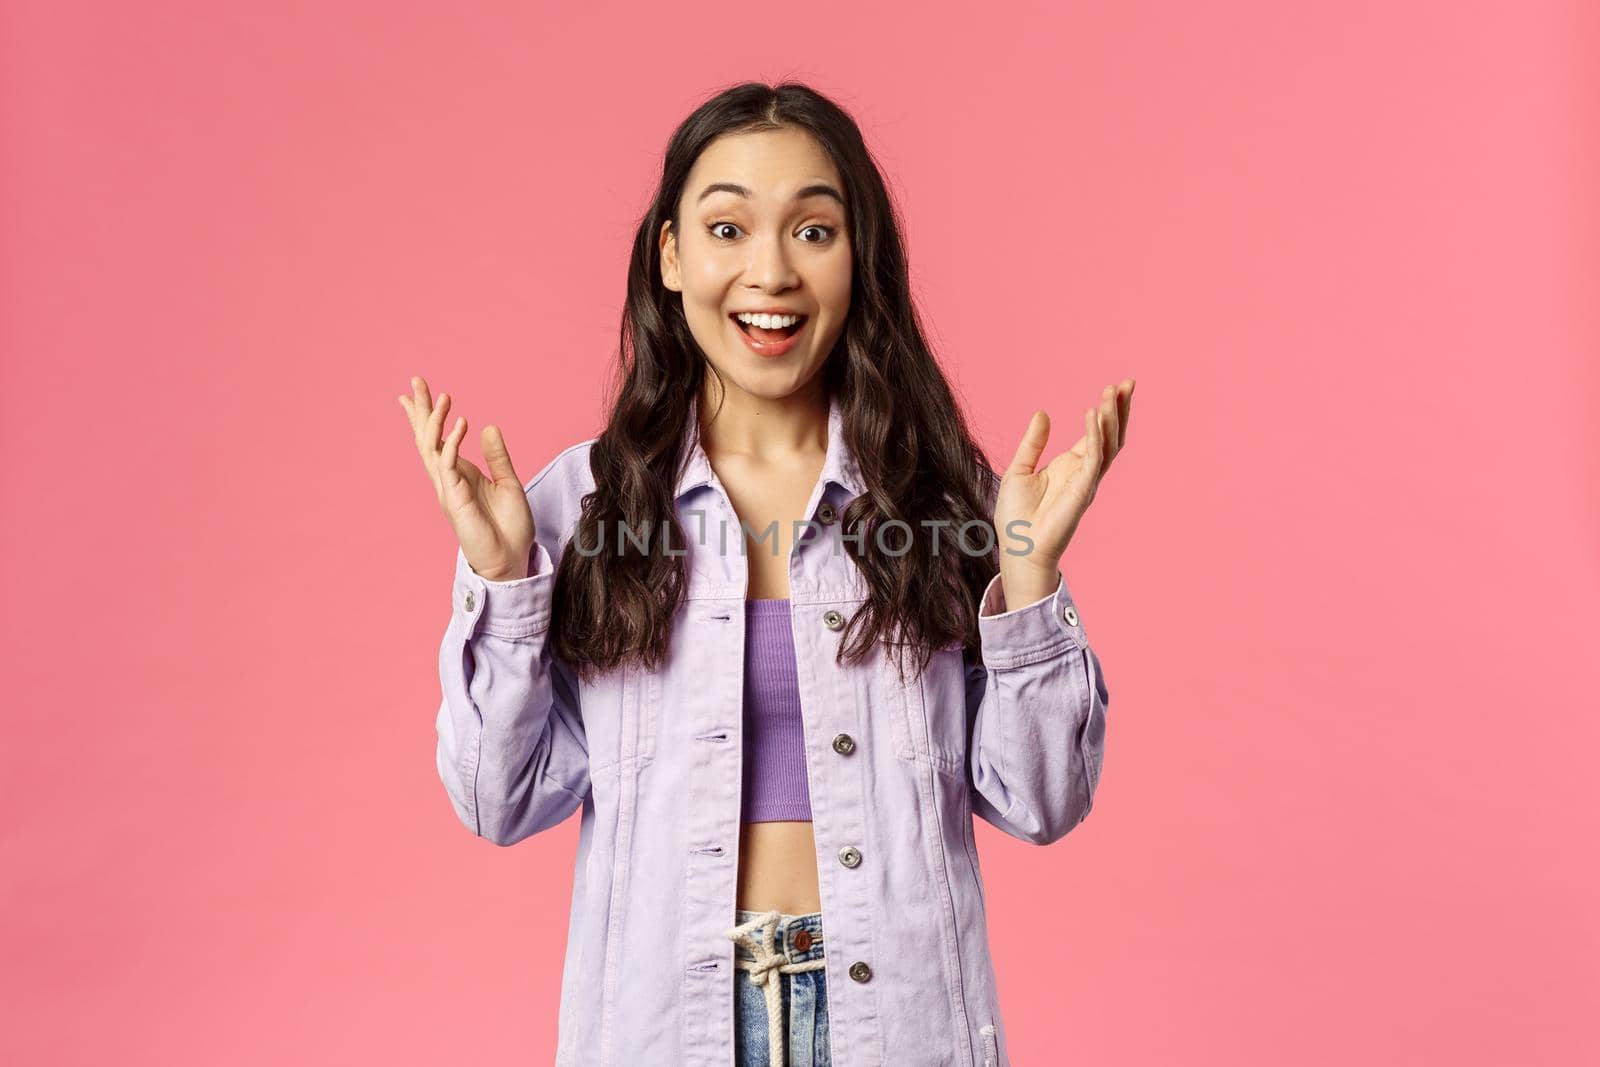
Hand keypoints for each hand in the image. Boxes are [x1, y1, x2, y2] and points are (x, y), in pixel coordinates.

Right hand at [398, 376, 535, 582]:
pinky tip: (461, 422)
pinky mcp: (454, 499)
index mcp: (459, 474)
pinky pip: (449, 465)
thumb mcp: (507, 482)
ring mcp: (448, 489)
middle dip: (420, 410)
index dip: (427, 415)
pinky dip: (453, 442)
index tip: (417, 391)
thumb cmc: (509, 527)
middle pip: (427, 438)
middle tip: (415, 381)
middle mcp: (448, 479)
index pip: (437, 440)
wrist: (510, 559)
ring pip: (433, 448)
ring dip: (435, 421)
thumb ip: (497, 456)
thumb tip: (488, 427)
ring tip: (441, 396)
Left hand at [993, 379, 1133, 592]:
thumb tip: (1043, 413)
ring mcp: (1086, 481)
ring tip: (1113, 392)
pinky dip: (1095, 435)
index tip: (1116, 386)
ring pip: (1108, 444)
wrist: (1017, 547)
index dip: (1106, 410)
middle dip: (1120, 410)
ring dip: (1112, 417)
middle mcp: (1084, 472)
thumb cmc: (1016, 516)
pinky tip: (1093, 414)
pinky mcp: (1082, 490)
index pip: (1096, 433)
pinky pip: (1094, 458)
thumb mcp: (1019, 469)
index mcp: (1071, 466)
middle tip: (1128, 383)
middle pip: (1111, 435)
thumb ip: (1033, 442)